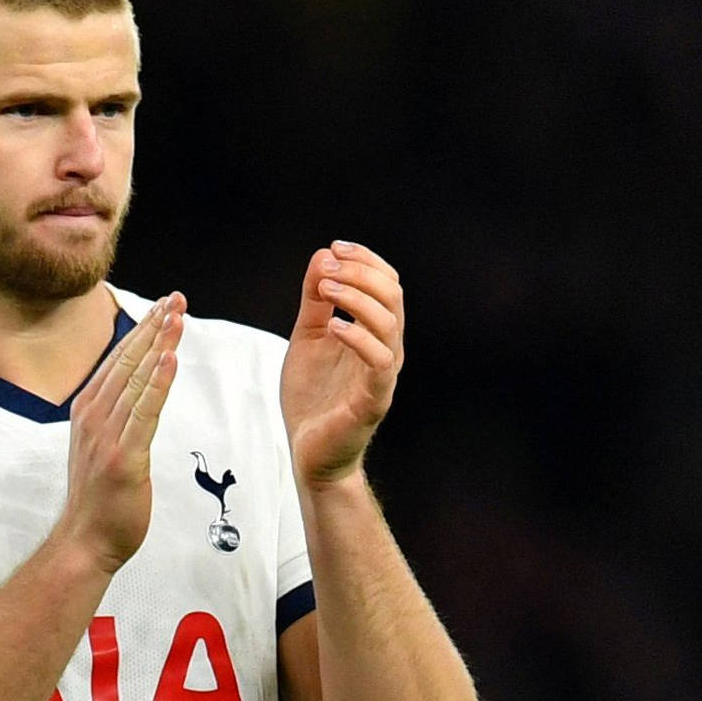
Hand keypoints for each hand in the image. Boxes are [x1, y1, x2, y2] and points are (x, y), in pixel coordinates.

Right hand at [59, 293, 184, 571]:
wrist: (84, 541)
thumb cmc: (98, 497)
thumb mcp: (101, 445)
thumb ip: (115, 415)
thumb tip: (135, 389)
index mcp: (88, 410)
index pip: (118, 360)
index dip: (142, 330)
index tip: (163, 306)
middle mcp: (95, 416)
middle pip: (128, 361)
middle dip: (154, 327)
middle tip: (177, 299)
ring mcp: (107, 435)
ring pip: (138, 379)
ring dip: (160, 344)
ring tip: (178, 316)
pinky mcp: (124, 457)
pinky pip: (145, 413)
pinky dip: (158, 383)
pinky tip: (170, 360)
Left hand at [281, 242, 402, 486]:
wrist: (308, 451)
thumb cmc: (312, 397)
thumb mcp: (308, 336)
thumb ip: (315, 300)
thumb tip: (323, 255)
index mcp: (375, 332)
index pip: (387, 284)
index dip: (366, 260)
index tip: (334, 248)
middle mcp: (386, 349)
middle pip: (393, 296)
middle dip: (361, 272)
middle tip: (327, 269)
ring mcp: (382, 375)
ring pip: (390, 323)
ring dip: (357, 297)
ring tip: (325, 290)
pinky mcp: (374, 400)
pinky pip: (379, 362)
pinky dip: (359, 337)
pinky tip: (333, 326)